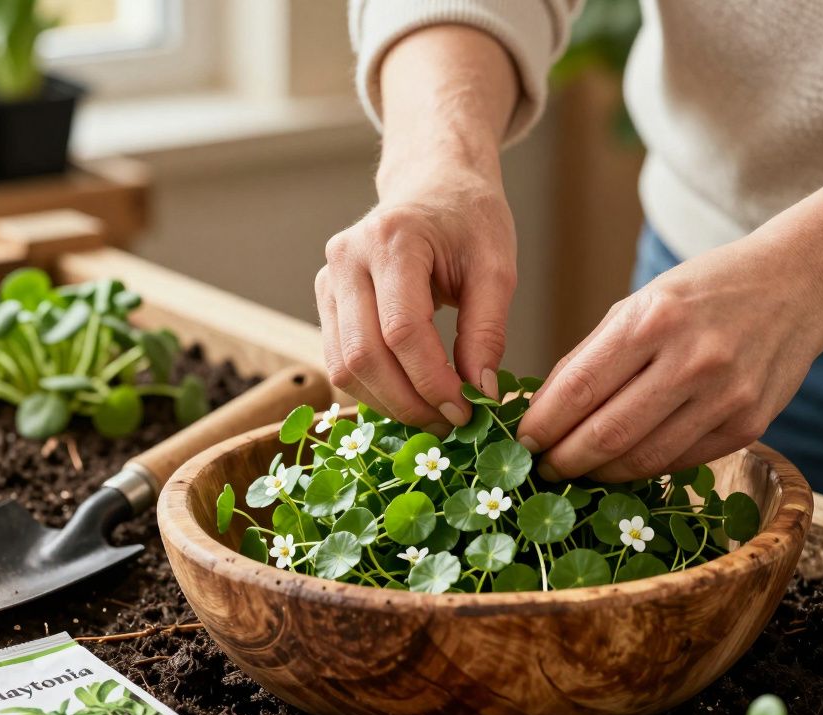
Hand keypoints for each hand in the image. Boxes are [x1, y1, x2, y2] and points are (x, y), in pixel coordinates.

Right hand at [316, 165, 517, 432]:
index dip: (432, 381)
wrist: (433, 182)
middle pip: (363, 354)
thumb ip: (487, 330)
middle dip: (407, 401)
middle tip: (449, 424)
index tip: (466, 411)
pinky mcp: (325, 296)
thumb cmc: (469, 218)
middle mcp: (347, 258)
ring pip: (342, 365)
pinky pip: (338, 358)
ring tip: (432, 415)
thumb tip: (479, 393)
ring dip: (387, 402)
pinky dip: (373, 388)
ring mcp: (328, 277)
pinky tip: (409, 395)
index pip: (401, 331)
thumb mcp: (497, 267)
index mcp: (393, 240)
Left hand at [516, 236, 822, 481]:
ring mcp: (726, 397)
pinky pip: (680, 461)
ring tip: (577, 472)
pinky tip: (623, 465)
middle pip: (607, 434)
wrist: (797, 285)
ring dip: (601, 473)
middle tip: (541, 469)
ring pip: (644, 458)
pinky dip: (644, 468)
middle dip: (564, 460)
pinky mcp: (750, 426)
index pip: (578, 389)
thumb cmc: (704, 292)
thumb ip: (591, 356)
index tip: (520, 443)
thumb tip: (539, 410)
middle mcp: (692, 360)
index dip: (542, 425)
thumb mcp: (641, 304)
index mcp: (653, 320)